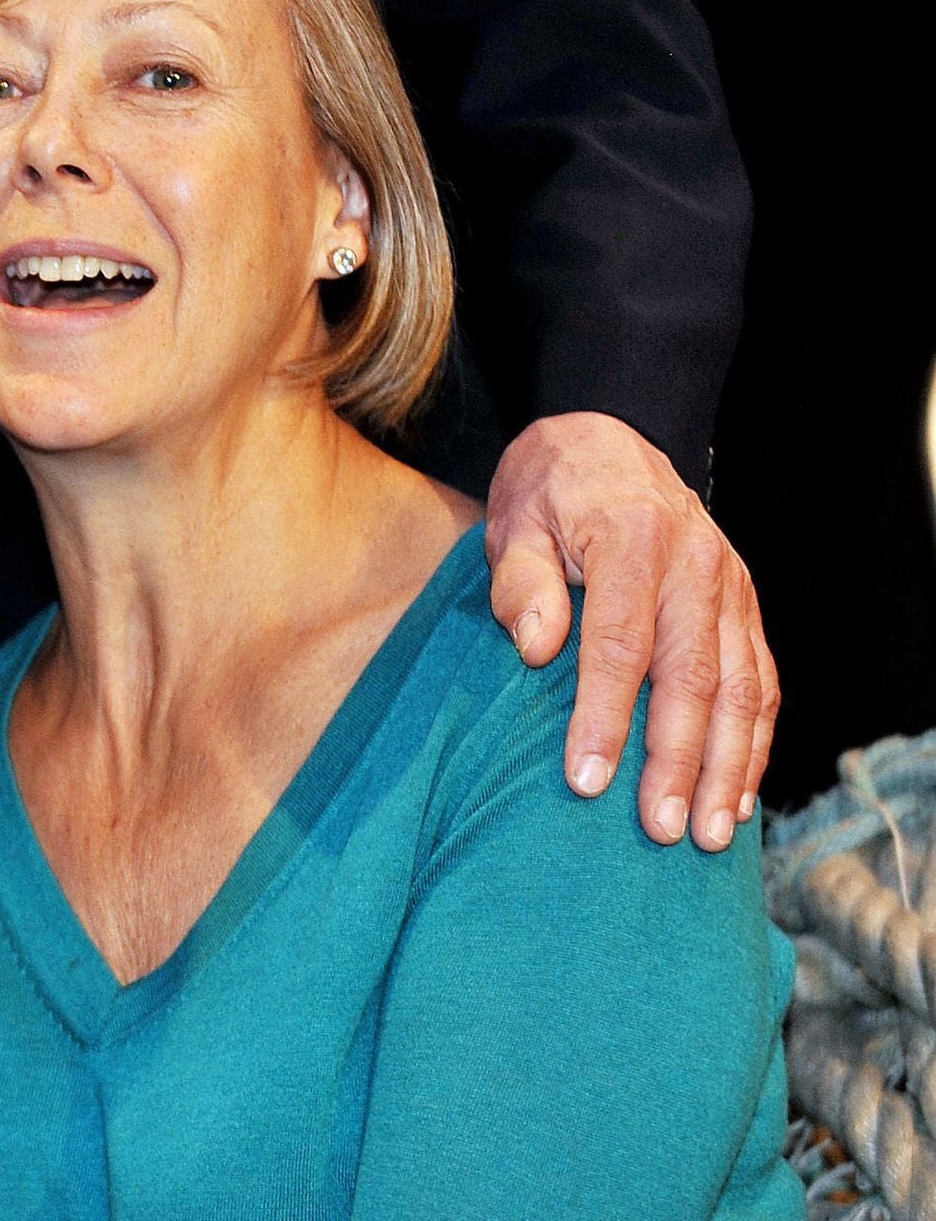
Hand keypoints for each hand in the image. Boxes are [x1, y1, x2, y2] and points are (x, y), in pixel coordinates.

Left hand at [485, 411, 775, 851]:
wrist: (610, 440)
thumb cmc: (550, 490)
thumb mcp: (514, 519)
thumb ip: (521, 582)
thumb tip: (538, 648)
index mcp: (631, 538)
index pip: (619, 643)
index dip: (602, 716)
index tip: (586, 779)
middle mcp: (695, 565)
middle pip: (691, 676)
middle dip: (676, 761)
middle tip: (659, 829)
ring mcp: (730, 587)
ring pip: (740, 689)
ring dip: (726, 767)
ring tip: (708, 834)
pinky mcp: (745, 607)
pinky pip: (761, 682)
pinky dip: (754, 743)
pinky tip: (738, 794)